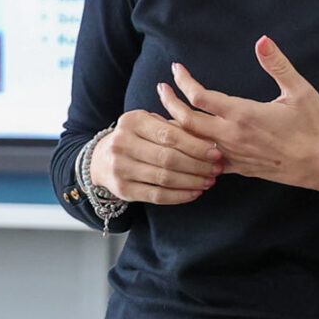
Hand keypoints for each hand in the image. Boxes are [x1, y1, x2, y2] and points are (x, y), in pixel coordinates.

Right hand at [88, 110, 222, 205]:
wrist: (101, 159)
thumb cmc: (137, 138)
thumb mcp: (150, 124)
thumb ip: (176, 128)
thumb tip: (211, 140)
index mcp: (132, 121)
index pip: (169, 135)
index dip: (196, 145)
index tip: (216, 152)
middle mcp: (121, 143)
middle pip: (168, 157)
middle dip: (197, 165)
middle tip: (217, 169)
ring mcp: (119, 168)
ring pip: (164, 178)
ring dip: (192, 182)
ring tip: (209, 181)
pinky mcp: (122, 189)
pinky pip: (156, 195)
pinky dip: (179, 196)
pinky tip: (194, 193)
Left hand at [158, 38, 318, 197]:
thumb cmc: (316, 126)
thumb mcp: (299, 90)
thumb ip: (277, 64)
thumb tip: (262, 39)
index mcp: (243, 114)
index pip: (200, 97)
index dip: (184, 81)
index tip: (177, 69)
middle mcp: (232, 136)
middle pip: (187, 121)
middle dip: (170, 103)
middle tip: (161, 89)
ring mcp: (233, 155)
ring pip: (191, 144)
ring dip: (175, 128)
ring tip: (161, 116)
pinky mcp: (239, 168)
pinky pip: (206, 162)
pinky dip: (191, 152)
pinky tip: (184, 146)